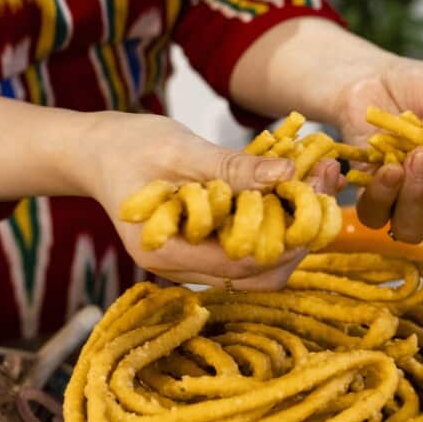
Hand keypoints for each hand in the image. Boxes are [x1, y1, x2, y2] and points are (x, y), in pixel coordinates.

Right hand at [82, 112, 340, 288]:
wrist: (98, 151)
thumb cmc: (129, 147)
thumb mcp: (180, 150)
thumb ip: (231, 167)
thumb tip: (286, 173)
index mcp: (167, 251)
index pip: (240, 263)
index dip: (284, 236)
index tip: (315, 195)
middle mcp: (183, 268)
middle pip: (258, 274)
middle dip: (298, 236)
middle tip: (324, 186)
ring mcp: (195, 262)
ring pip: (260, 265)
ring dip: (294, 227)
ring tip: (319, 178)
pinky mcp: (207, 248)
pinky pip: (251, 245)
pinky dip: (278, 220)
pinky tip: (297, 182)